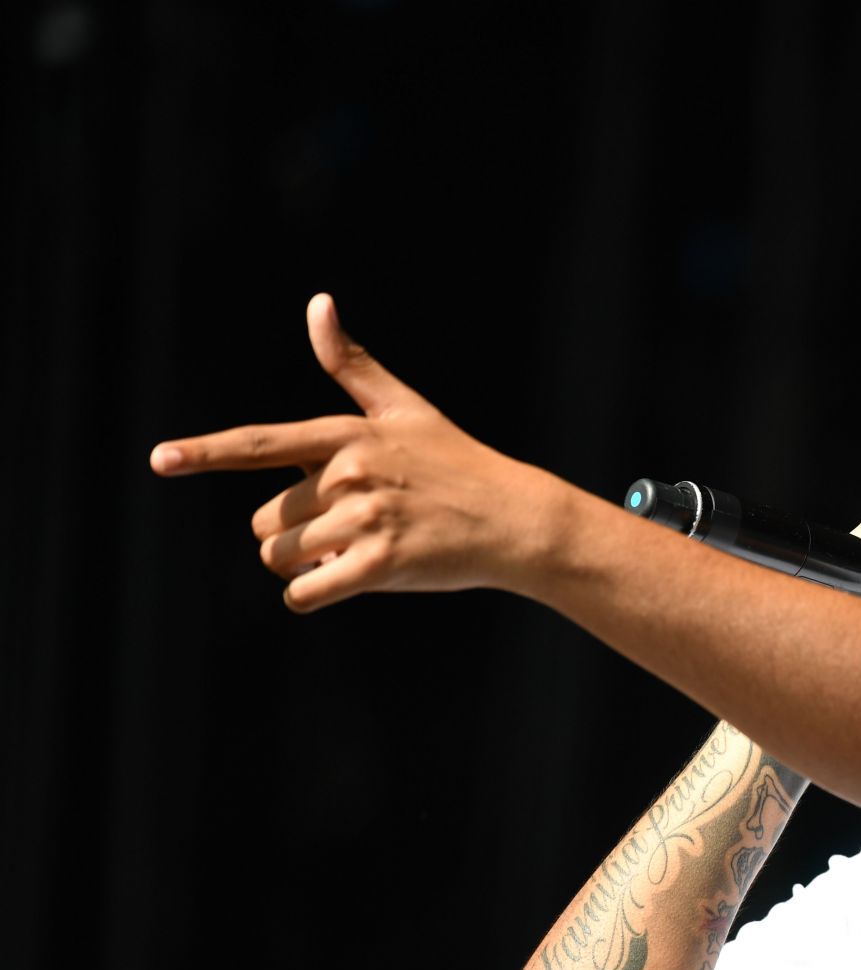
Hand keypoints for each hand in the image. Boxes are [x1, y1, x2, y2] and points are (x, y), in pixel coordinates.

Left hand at [149, 294, 561, 612]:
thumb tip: (318, 302)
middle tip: (349, 527)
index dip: (207, 452)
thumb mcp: (406, 409)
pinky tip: (351, 579)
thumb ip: (352, 366)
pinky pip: (306, 592)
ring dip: (308, 565)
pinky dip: (314, 594)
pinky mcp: (381, 565)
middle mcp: (350, 475)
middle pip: (266, 522)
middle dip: (295, 534)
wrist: (515, 519)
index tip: (162, 459)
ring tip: (359, 549)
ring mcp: (366, 521)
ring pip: (282, 558)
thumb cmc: (458, 464)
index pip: (262, 444)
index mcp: (347, 437)